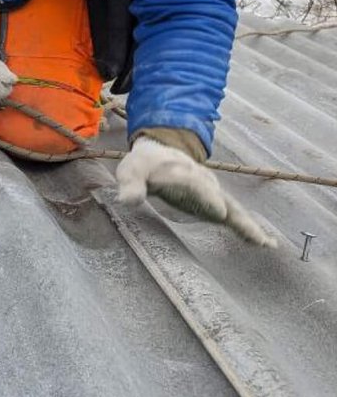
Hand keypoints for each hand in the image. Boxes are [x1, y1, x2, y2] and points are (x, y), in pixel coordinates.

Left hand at [116, 135, 276, 246]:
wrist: (161, 152)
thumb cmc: (145, 164)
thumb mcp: (132, 170)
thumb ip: (130, 184)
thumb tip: (128, 200)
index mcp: (186, 174)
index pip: (199, 187)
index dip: (207, 197)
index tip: (219, 211)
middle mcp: (205, 184)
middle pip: (226, 202)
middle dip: (240, 218)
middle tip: (258, 236)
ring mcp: (214, 195)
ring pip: (235, 211)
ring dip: (250, 227)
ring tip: (267, 243)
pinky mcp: (215, 205)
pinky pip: (234, 217)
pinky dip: (248, 229)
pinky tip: (265, 244)